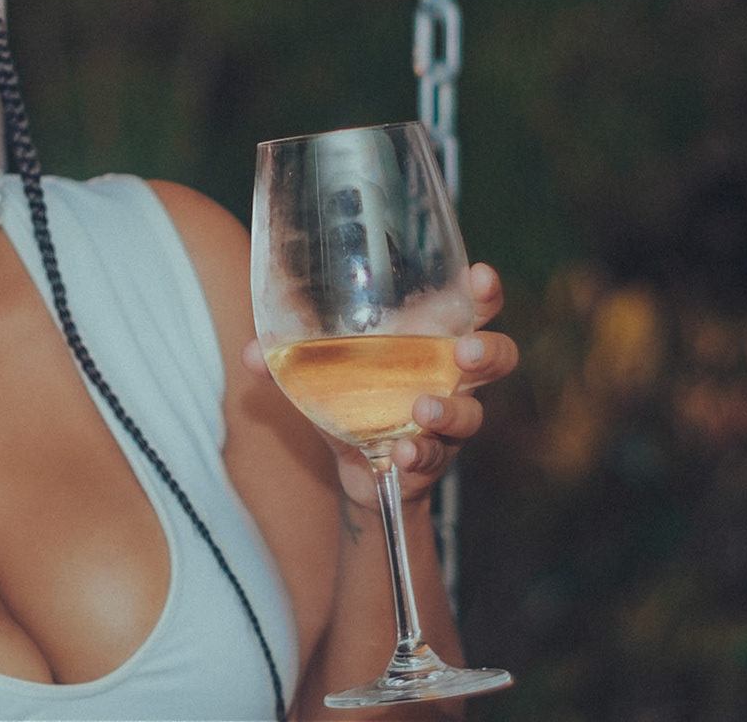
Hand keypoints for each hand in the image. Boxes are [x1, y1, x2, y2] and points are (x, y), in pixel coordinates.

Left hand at [242, 262, 517, 510]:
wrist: (357, 469)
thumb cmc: (352, 397)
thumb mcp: (321, 370)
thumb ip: (287, 357)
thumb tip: (249, 352)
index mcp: (430, 341)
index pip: (472, 309)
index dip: (484, 293)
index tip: (480, 276)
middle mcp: (450, 379)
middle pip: (497, 357)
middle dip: (488, 352)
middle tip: (465, 351)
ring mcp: (447, 422)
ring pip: (471, 414)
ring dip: (449, 410)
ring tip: (422, 408)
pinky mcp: (432, 460)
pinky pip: (435, 457)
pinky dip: (419, 453)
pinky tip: (402, 451)